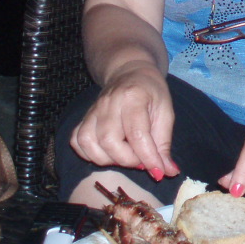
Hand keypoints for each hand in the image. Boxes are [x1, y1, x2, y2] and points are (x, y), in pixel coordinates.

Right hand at [70, 62, 178, 180]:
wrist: (130, 73)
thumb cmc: (151, 93)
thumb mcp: (165, 112)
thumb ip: (164, 143)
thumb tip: (167, 171)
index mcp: (133, 97)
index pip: (137, 133)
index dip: (148, 157)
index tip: (158, 171)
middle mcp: (109, 102)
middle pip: (109, 141)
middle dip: (128, 160)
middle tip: (141, 159)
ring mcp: (92, 110)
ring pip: (89, 144)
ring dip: (109, 159)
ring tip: (126, 155)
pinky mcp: (83, 118)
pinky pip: (77, 142)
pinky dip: (89, 154)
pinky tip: (107, 152)